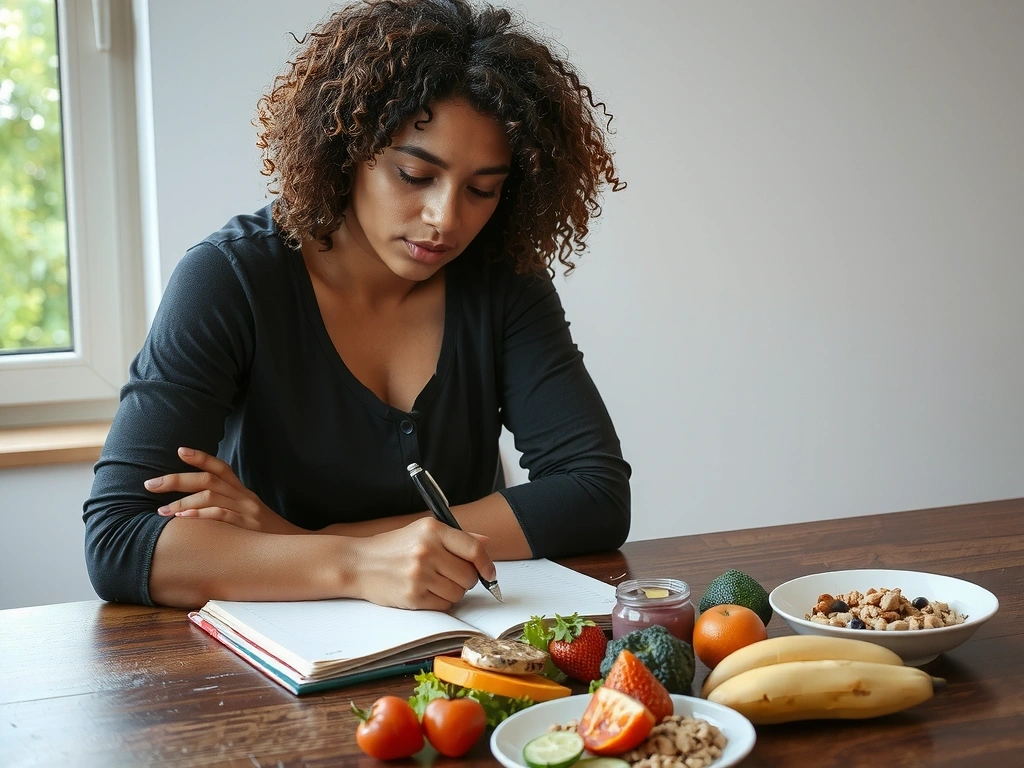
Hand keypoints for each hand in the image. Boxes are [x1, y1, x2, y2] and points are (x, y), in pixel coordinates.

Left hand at [146, 447, 302, 534]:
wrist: (296, 546)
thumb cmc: (266, 534)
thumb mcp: (249, 514)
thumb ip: (229, 505)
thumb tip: (197, 504)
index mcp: (243, 492)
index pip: (221, 468)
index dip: (200, 457)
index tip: (179, 450)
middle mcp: (244, 497)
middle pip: (207, 480)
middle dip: (176, 480)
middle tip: (150, 484)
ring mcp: (246, 511)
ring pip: (210, 496)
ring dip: (181, 502)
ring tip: (161, 511)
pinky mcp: (248, 527)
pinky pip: (222, 516)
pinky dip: (201, 515)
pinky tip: (184, 517)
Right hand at [351, 517, 496, 610]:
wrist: (359, 563)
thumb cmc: (394, 547)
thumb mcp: (422, 532)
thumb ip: (456, 538)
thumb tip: (487, 543)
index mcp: (432, 530)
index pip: (474, 549)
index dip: (487, 564)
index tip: (489, 573)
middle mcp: (427, 550)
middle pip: (469, 575)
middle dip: (466, 580)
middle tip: (450, 576)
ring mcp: (419, 574)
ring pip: (458, 593)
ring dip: (453, 592)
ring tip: (434, 583)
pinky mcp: (413, 596)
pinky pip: (444, 605)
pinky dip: (441, 602)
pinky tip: (426, 592)